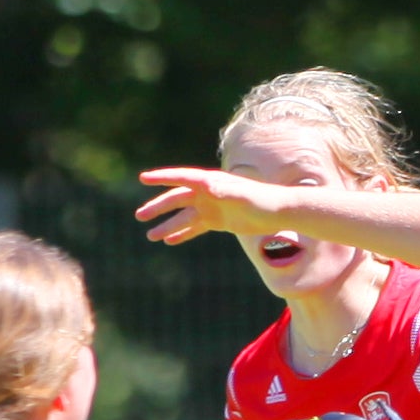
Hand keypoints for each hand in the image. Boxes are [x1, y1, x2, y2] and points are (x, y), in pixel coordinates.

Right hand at [134, 167, 296, 246]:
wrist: (279, 212)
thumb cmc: (262, 200)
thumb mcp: (241, 195)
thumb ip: (223, 190)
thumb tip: (206, 185)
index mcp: (212, 182)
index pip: (182, 178)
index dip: (162, 178)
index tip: (143, 178)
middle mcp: (209, 193)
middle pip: (177, 199)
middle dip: (158, 206)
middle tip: (139, 215)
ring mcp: (213, 208)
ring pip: (184, 216)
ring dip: (167, 225)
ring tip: (150, 236)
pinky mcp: (219, 221)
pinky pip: (196, 227)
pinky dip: (183, 233)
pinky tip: (170, 241)